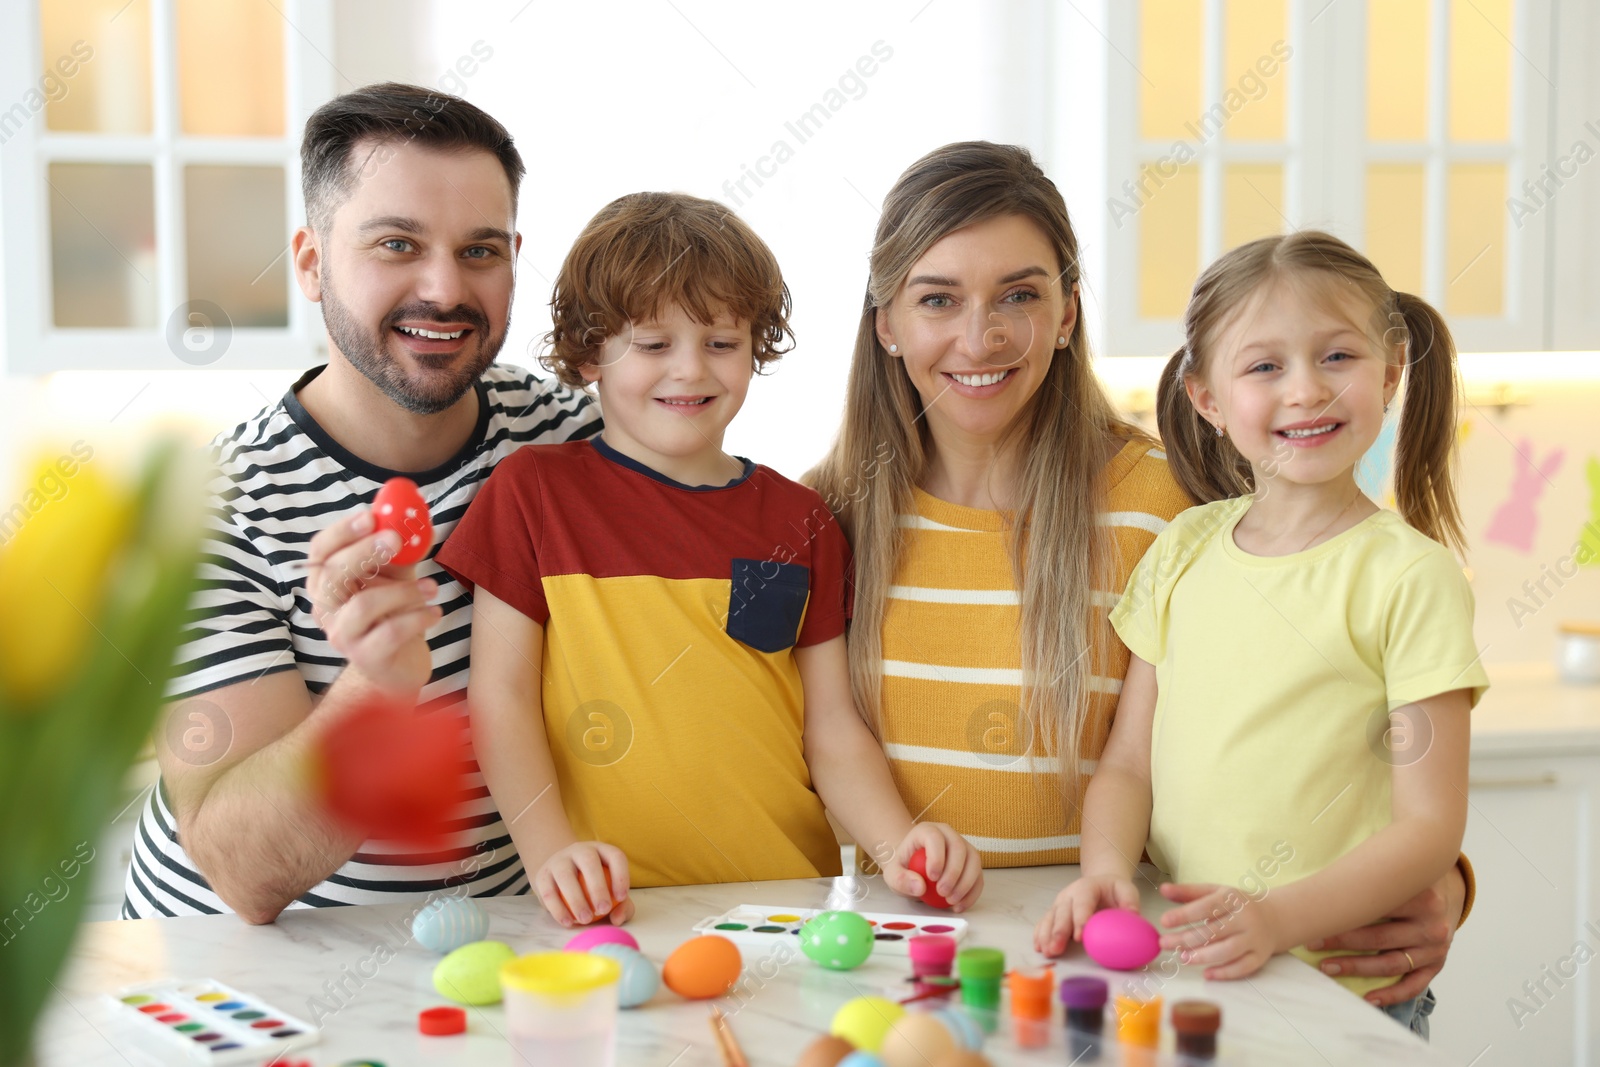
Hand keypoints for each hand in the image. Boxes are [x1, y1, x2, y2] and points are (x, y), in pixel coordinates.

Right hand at [307, 508, 439, 692]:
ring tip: (432, 588)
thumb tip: (414, 516)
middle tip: (397, 540)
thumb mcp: (396, 576)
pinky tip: (434, 612)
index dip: (342, 531)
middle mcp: (327, 609)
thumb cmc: (393, 614)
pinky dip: (418, 617)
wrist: (400, 665)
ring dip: (404, 590)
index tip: (371, 516)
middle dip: (365, 552)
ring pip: (364, 604)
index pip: (320, 552)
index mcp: (328, 583)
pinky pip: (390, 632)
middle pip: (332, 575)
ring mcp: (343, 635)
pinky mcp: (366, 658)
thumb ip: (401, 550)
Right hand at [534, 842, 631, 927]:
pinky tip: (568, 922)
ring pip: (565, 875)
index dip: (620, 875)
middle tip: (604, 910)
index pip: (615, 856)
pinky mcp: (542, 875)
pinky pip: (548, 892)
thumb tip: (618, 919)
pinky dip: (558, 909)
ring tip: (586, 919)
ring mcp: (559, 860)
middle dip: (598, 887)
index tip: (621, 897)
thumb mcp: (610, 893)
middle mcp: (580, 850)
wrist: (560, 878)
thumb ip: (621, 906)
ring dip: (576, 899)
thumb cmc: (593, 888)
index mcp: (601, 850)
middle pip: (589, 862)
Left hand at [881, 823, 983, 911]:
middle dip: (954, 873)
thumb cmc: (904, 868)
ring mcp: (963, 846)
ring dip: (966, 883)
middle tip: (943, 893)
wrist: (913, 868)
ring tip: (951, 901)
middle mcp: (948, 834)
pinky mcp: (972, 862)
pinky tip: (960, 905)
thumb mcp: (893, 875)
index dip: (937, 856)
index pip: (935, 837)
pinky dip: (972, 892)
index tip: (932, 878)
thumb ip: (901, 880)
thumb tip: (920, 887)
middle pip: (958, 847)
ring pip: (973, 860)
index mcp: (927, 831)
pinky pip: (978, 875)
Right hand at [1033, 873, 1139, 956]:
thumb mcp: (1126, 890)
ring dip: (1046, 935)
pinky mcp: (1054, 912)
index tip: (1079, 937)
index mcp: (1086, 887)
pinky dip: (1040, 934)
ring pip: (1050, 918)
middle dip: (1058, 932)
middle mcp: (1069, 894)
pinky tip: (1038, 946)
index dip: (1080, 919)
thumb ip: (1130, 902)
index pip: (1082, 903)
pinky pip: (1044, 922)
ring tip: (1046, 951)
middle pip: (1062, 913)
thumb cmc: (1114, 890)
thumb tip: (1133, 916)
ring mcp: (1059, 903)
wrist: (1101, 883)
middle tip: (1056, 949)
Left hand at [1157, 882, 1287, 979]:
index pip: (1206, 906)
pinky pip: (1242, 968)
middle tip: (1164, 943)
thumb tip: (1163, 889)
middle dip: (1186, 939)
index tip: (1164, 921)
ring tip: (1182, 958)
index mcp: (1233, 898)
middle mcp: (1245, 918)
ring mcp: (1254, 939)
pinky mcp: (1260, 957)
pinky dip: (1224, 972)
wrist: (1275, 917)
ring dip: (1203, 956)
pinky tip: (1206, 974)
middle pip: (1213, 931)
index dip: (1184, 914)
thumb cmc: (1236, 904)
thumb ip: (1188, 892)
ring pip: (1228, 951)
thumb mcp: (1215, 892)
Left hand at [1305, 866, 1462, 1006]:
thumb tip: (1327, 876)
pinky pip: (1413, 985)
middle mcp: (1432, 925)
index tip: (1315, 919)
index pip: (1377, 909)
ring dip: (1357, 968)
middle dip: (1342, 942)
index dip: (1344, 915)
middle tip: (1312, 943)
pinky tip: (1368, 998)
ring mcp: (1435, 949)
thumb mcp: (1400, 869)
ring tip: (1328, 968)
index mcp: (1423, 897)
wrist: (1450, 890)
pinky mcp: (1436, 965)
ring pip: (1391, 964)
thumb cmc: (1411, 878)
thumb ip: (1373, 871)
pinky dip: (1390, 994)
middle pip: (1379, 938)